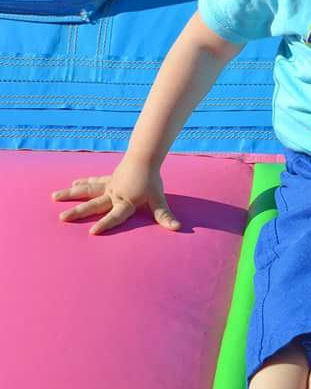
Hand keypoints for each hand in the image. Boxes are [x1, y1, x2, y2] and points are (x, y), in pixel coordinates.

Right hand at [52, 157, 180, 234]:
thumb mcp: (159, 200)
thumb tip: (178, 228)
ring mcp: (109, 186)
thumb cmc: (152, 180)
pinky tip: (73, 183)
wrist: (146, 157)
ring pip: (87, 190)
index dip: (105, 224)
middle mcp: (113, 194)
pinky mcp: (108, 179)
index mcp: (125, 202)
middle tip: (63, 218)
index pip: (115, 216)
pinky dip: (83, 182)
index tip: (93, 232)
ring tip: (55, 197)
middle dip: (78, 212)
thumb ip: (165, 216)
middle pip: (94, 204)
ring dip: (71, 194)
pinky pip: (93, 181)